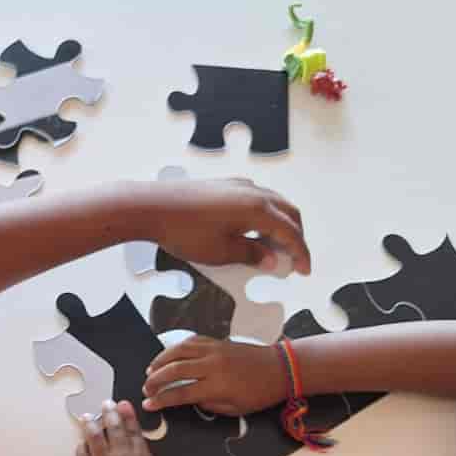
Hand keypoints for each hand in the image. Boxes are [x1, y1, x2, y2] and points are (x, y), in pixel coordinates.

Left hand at [76, 401, 189, 455]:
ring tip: (87, 417)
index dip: (128, 416)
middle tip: (105, 404)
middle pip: (113, 429)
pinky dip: (81, 449)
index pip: (133, 431)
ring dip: (90, 426)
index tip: (123, 404)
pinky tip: (80, 444)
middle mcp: (121, 455)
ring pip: (94, 439)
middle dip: (109, 414)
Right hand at [143, 336, 288, 415]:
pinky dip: (176, 348)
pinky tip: (168, 355)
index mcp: (217, 386)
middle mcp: (212, 365)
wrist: (280, 368)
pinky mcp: (217, 341)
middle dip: (155, 380)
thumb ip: (208, 404)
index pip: (180, 393)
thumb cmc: (259, 394)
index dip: (161, 400)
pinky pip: (190, 341)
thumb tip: (189, 398)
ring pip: (178, 351)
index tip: (148, 405)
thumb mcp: (234, 409)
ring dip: (161, 360)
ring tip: (150, 370)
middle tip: (146, 388)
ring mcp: (214, 349)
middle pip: (174, 370)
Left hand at [148, 177, 308, 274]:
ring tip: (272, 249)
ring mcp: (238, 185)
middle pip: (288, 213)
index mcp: (257, 209)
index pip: (290, 232)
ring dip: (279, 225)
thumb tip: (271, 260)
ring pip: (273, 204)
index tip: (304, 269)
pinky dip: (263, 216)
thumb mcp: (221, 252)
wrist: (151, 207)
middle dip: (295, 237)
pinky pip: (255, 199)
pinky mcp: (224, 186)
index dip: (300, 253)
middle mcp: (252, 192)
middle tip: (293, 259)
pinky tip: (251, 231)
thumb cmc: (182, 229)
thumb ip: (251, 255)